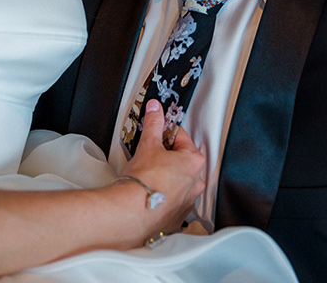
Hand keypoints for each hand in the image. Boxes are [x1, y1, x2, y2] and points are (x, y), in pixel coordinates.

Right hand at [120, 100, 203, 238]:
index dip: (166, 133)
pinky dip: (164, 196)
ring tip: (149, 175)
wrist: (130, 212)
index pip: (181, 137)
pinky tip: (150, 192)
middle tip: (151, 155)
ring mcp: (187, 202)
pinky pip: (173, 201)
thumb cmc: (142, 182)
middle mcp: (196, 183)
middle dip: (167, 156)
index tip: (158, 133)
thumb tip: (155, 109)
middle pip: (182, 160)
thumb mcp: (148, 143)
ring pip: (178, 182)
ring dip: (167, 177)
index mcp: (194, 162)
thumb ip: (154, 123)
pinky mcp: (176, 217)